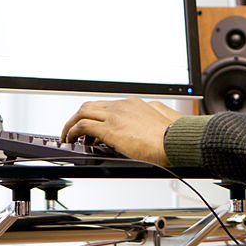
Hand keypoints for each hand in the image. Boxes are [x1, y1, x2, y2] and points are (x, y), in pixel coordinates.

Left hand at [62, 98, 182, 165]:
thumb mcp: (163, 116)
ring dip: (72, 124)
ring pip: (82, 113)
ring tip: (69, 137)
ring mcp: (115, 116)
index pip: (106, 107)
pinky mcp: (110, 129)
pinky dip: (73, 132)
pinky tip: (72, 140)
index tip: (91, 129)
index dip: (95, 117)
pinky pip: (83, 126)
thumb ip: (153, 112)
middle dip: (78, 118)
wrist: (175, 141)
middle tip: (73, 131)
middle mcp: (122, 106)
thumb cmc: (172, 135)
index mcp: (133, 104)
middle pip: (90, 106)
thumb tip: (152, 112)